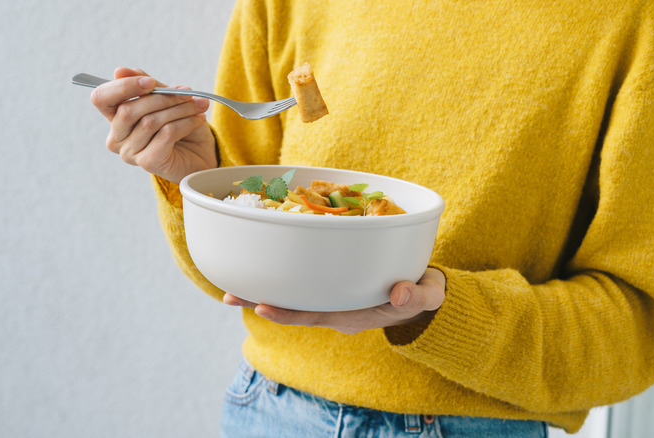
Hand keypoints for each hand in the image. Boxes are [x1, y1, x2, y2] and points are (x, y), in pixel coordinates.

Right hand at [90, 67, 217, 182]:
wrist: (202, 154)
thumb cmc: (181, 125)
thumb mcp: (166, 99)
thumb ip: (146, 86)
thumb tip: (119, 71)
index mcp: (115, 117)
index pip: (100, 98)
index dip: (123, 87)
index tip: (151, 82)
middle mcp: (117, 137)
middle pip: (128, 109)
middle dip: (163, 97)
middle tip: (188, 93)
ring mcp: (129, 153)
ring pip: (151, 121)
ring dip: (180, 109)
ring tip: (198, 105)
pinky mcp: (148, 163)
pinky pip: (166, 134)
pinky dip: (185, 123)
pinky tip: (198, 120)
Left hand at [223, 268, 445, 334]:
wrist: (422, 296)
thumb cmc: (423, 294)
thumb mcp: (427, 295)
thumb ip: (419, 296)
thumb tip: (403, 292)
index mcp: (352, 315)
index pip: (315, 315)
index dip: (287, 313)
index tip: (261, 308)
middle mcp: (335, 310)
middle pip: (293, 308)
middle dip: (259, 302)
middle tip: (227, 295)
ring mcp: (331, 299)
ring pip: (292, 296)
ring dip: (261, 290)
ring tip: (228, 284)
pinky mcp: (331, 285)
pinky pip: (301, 284)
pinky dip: (280, 275)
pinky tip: (259, 262)